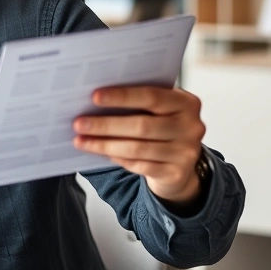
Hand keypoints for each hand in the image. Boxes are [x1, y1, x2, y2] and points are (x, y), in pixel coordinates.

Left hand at [73, 86, 205, 206]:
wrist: (181, 164)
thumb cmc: (162, 127)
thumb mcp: (160, 111)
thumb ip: (139, 103)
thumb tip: (95, 100)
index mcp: (186, 103)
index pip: (152, 96)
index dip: (122, 97)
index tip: (94, 97)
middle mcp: (191, 126)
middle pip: (142, 125)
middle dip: (106, 125)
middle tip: (79, 123)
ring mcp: (186, 152)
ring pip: (137, 148)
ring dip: (104, 144)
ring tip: (81, 140)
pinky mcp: (176, 173)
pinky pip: (139, 165)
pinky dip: (117, 158)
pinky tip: (101, 152)